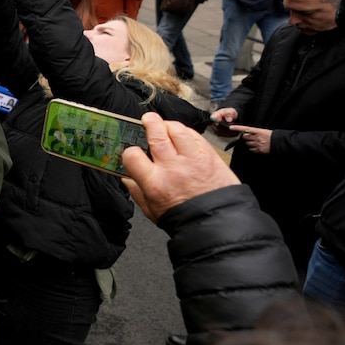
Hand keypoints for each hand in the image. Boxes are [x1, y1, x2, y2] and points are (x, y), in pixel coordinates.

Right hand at [122, 112, 239, 221]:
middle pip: (156, 134)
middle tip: (148, 119)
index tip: (133, 153)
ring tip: (166, 125)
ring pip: (178, 130)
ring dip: (169, 124)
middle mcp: (172, 167)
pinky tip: (184, 135)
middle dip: (150, 122)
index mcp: (154, 183)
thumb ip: (137, 192)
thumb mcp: (152, 211)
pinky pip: (196, 136)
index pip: (132, 155)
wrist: (217, 224)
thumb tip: (126, 178)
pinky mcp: (210, 157)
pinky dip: (188, 132)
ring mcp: (192, 160)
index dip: (129, 151)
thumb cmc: (184, 219)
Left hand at [229, 124, 273, 153]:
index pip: (246, 128)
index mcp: (259, 131)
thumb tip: (247, 133)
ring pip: (247, 143)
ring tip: (256, 142)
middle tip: (251, 137)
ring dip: (249, 143)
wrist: (280, 143)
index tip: (230, 127)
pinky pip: (251, 149)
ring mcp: (257, 144)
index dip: (237, 128)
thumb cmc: (273, 136)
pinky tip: (258, 147)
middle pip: (244, 137)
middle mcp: (257, 137)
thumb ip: (255, 132)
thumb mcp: (264, 131)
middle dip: (246, 137)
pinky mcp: (259, 150)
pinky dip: (252, 149)